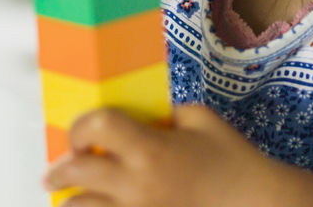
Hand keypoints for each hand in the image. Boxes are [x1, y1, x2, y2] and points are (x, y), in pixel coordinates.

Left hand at [43, 103, 294, 206]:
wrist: (257, 204)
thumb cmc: (234, 161)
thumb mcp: (200, 119)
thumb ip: (165, 115)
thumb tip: (143, 118)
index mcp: (150, 149)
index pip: (97, 127)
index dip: (80, 126)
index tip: (79, 133)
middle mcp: (137, 185)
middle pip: (78, 174)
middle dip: (61, 170)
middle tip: (55, 172)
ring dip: (72, 203)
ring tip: (67, 200)